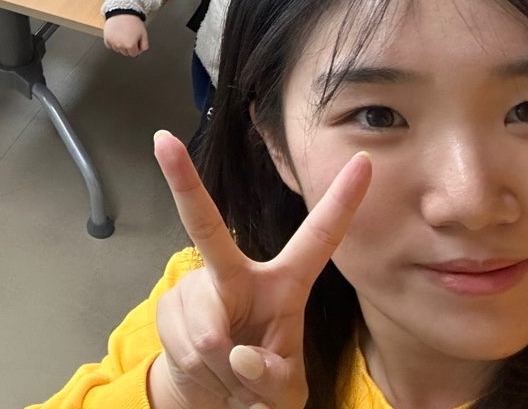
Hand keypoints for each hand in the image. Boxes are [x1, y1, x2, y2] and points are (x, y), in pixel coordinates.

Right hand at [103, 14, 148, 56]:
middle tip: (130, 37)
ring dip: (120, 45)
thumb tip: (142, 50)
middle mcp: (120, 46)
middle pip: (125, 53)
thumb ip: (144, 44)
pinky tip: (116, 36)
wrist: (122, 11)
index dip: (136, 48)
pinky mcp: (106, 39)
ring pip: (117, 50)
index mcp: (130, 46)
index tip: (136, 42)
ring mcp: (112, 43)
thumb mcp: (143, 33)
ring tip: (123, 35)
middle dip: (128, 47)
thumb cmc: (132, 21)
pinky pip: (110, 45)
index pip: (134, 54)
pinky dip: (113, 43)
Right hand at [146, 132, 371, 408]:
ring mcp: (197, 288)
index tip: (364, 161)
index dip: (342, 202)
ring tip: (226, 372)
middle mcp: (236, 274)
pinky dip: (197, 368)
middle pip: (207, 229)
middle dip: (183, 183)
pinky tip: (203, 365)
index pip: (319, 240)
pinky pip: (184, 344)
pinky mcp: (169, 305)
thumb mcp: (283, 393)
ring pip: (207, 330)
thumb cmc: (259, 385)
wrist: (209, 394)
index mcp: (284, 285)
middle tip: (163, 142)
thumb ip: (272, 378)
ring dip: (218, 366)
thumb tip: (237, 354)